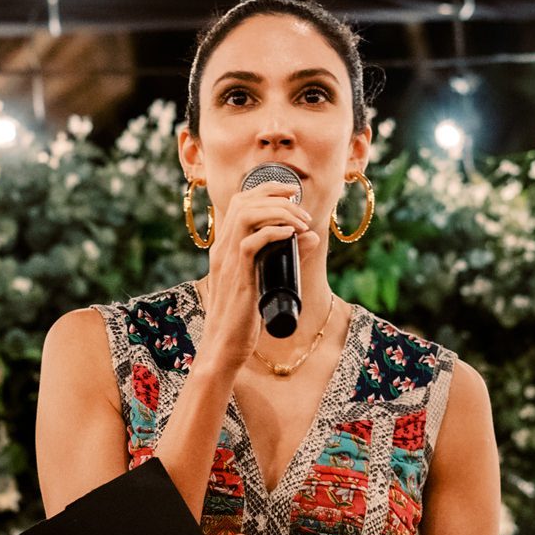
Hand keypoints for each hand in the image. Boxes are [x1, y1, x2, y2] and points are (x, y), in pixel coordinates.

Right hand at [200, 180, 318, 369]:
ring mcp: (227, 261)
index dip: (267, 189)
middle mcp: (222, 248)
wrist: (224, 345)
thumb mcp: (265, 278)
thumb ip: (285, 256)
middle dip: (276, 195)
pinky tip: (291, 235)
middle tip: (303, 208)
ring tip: (301, 222)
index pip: (241, 201)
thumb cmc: (243, 316)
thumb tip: (311, 238)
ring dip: (278, 212)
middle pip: (244, 201)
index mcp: (225, 246)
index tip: (292, 192)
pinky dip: (273, 233)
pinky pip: (250, 243)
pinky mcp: (237, 277)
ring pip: (246, 215)